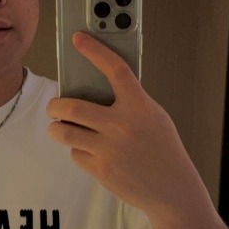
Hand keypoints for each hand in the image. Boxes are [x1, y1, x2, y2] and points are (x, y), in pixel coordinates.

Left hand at [46, 31, 193, 213]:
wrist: (173, 190)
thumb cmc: (163, 149)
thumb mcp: (154, 117)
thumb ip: (130, 102)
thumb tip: (97, 89)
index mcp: (140, 106)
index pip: (115, 70)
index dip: (95, 51)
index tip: (78, 39)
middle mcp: (122, 125)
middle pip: (72, 106)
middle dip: (56, 105)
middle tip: (55, 106)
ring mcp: (110, 149)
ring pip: (64, 132)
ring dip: (56, 128)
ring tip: (58, 126)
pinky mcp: (101, 170)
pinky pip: (75, 154)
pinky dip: (77, 151)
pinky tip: (89, 151)